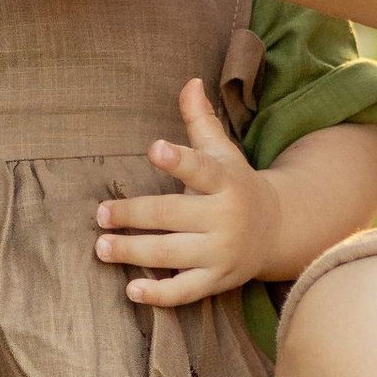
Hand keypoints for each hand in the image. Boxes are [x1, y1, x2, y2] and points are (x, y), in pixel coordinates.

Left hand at [95, 81, 278, 306]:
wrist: (276, 230)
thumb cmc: (235, 185)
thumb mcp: (224, 152)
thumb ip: (201, 121)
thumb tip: (189, 81)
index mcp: (225, 182)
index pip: (201, 169)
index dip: (178, 159)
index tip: (153, 149)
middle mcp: (225, 218)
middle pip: (172, 215)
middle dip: (134, 214)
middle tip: (100, 214)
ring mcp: (221, 253)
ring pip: (172, 254)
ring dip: (133, 252)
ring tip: (102, 246)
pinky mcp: (217, 281)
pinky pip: (185, 292)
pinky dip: (158, 295)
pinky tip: (130, 290)